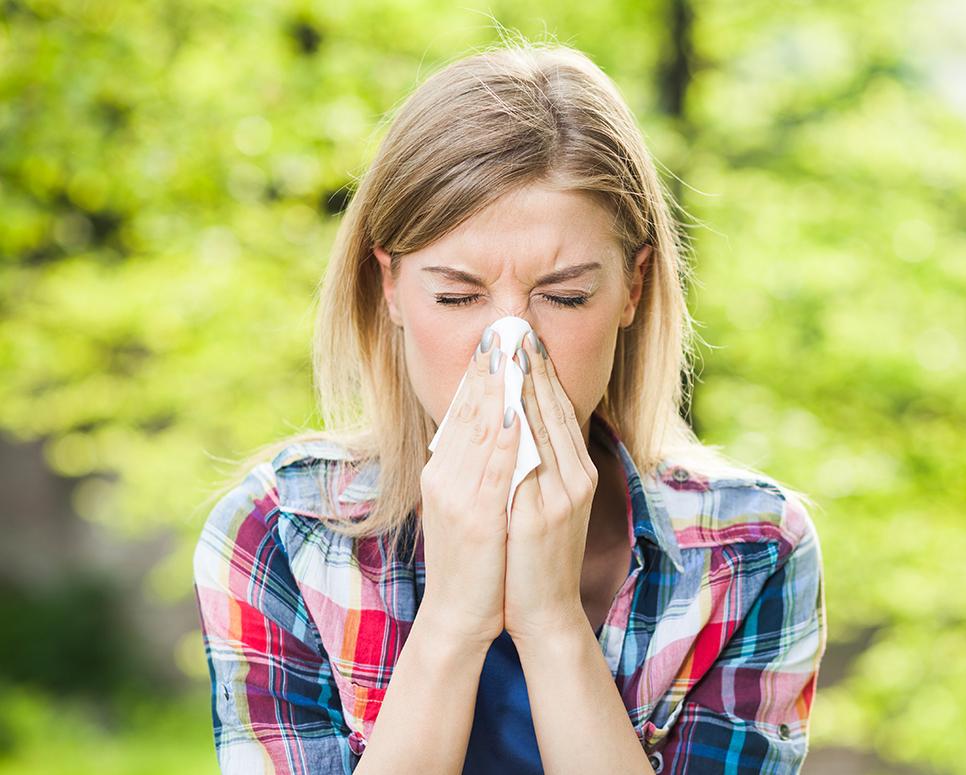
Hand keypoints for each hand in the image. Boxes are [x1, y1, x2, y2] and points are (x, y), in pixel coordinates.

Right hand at [418, 325, 521, 652]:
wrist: (460, 616)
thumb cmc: (475, 562)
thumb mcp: (469, 506)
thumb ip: (477, 469)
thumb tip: (495, 431)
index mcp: (444, 472)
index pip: (463, 412)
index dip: (480, 373)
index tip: (496, 338)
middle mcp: (445, 477)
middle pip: (468, 411)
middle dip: (488, 368)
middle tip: (503, 327)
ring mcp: (458, 496)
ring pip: (479, 430)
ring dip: (496, 387)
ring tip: (509, 351)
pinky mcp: (476, 517)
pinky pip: (493, 468)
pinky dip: (502, 434)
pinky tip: (512, 408)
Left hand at [503, 329, 598, 645]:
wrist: (544, 611)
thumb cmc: (534, 558)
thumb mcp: (542, 504)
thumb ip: (536, 465)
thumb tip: (517, 424)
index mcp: (576, 473)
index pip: (558, 410)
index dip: (541, 372)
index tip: (522, 338)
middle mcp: (576, 477)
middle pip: (554, 409)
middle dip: (533, 367)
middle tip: (515, 327)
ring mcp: (563, 494)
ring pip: (545, 427)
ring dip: (525, 385)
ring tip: (508, 350)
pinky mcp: (545, 513)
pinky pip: (532, 460)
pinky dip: (520, 428)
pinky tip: (505, 403)